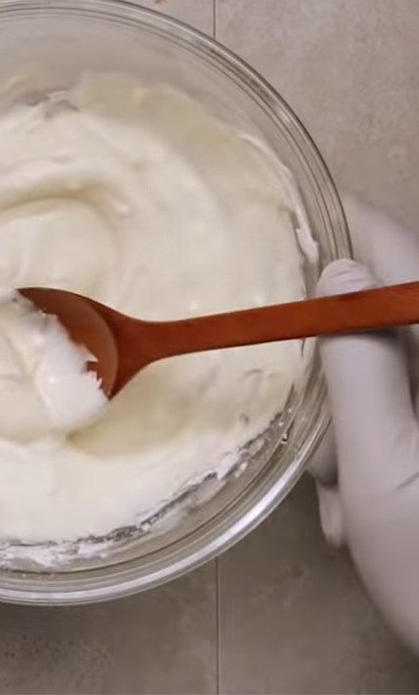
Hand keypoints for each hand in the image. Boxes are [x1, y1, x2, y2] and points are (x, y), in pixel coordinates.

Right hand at [310, 194, 418, 653]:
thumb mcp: (388, 474)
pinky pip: (397, 417)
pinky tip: (359, 509)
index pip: (409, 261)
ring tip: (342, 492)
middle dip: (337, 368)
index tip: (303, 202)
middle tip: (307, 408)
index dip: (357, 224)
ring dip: (350, 428)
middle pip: (388, 324)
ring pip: (386, 378)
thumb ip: (361, 369)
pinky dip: (369, 454)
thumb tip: (336, 279)